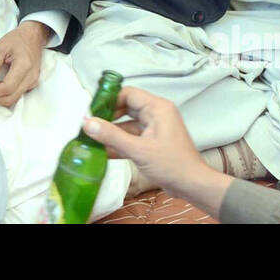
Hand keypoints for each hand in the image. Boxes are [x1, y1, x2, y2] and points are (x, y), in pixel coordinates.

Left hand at [0, 20, 50, 107]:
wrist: (32, 37)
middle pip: (11, 98)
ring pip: (13, 99)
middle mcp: (31, 77)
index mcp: (24, 65)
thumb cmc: (17, 39)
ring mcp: (32, 82)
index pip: (7, 87)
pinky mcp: (31, 84)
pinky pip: (16, 94)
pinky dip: (4, 94)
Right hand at [82, 86, 211, 197]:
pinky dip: (119, 143)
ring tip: (91, 139)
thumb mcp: (138, 150)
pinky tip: (102, 152)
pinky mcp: (152, 142)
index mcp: (157, 108)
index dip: (109, 100)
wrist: (192, 186)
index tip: (92, 111)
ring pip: (127, 124)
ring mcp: (154, 129)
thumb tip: (87, 123)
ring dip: (111, 133)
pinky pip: (132, 137)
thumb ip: (111, 136)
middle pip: (126, 108)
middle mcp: (156, 114)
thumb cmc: (171, 164)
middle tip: (89, 125)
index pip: (128, 94)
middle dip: (107, 117)